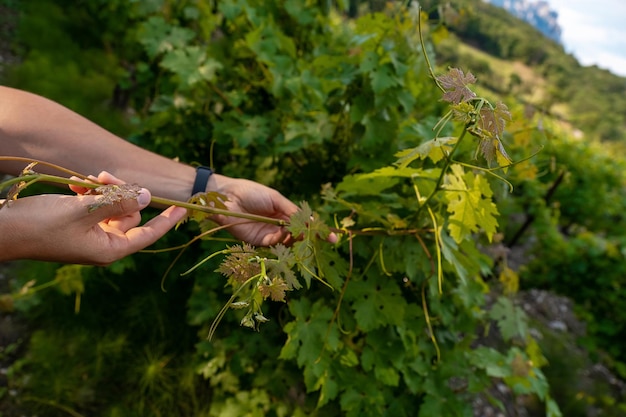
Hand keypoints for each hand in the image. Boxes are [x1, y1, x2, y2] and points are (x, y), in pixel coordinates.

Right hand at [0, 172, 186, 264]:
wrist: (4, 229)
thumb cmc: (42, 224)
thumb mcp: (83, 211)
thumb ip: (118, 204)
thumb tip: (147, 198)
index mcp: (109, 249)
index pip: (148, 235)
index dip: (167, 221)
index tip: (184, 208)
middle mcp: (104, 244)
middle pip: (130, 214)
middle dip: (120, 193)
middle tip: (103, 176)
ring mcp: (91, 234)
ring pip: (113, 206)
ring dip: (103, 190)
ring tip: (82, 181)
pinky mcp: (78, 224)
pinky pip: (96, 206)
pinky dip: (90, 193)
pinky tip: (76, 183)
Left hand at [211, 176, 337, 245]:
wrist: (227, 197)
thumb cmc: (251, 192)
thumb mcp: (275, 198)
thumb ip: (292, 211)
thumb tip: (311, 222)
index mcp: (284, 212)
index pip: (305, 223)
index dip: (318, 231)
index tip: (333, 238)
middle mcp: (278, 225)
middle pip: (299, 235)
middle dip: (309, 237)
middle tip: (316, 238)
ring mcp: (269, 234)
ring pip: (288, 242)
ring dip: (295, 238)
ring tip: (296, 232)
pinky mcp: (258, 241)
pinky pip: (274, 245)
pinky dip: (280, 240)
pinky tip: (280, 233)